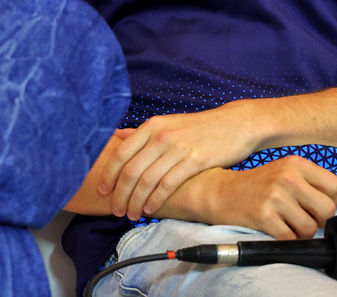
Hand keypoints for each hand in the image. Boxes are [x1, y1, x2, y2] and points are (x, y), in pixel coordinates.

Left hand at [99, 106, 258, 220]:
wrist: (234, 125)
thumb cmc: (198, 127)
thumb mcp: (167, 123)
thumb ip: (142, 132)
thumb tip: (117, 136)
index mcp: (152, 126)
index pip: (121, 153)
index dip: (108, 174)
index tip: (102, 190)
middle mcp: (162, 135)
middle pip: (131, 170)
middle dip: (120, 194)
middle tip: (115, 209)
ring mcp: (178, 148)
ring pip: (148, 180)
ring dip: (136, 201)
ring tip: (131, 214)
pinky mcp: (195, 160)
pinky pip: (168, 184)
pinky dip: (156, 200)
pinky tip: (150, 210)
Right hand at [167, 158, 336, 239]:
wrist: (220, 192)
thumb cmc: (256, 186)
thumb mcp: (284, 172)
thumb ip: (309, 182)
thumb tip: (334, 205)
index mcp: (296, 163)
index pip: (335, 186)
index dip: (329, 201)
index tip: (314, 205)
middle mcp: (287, 177)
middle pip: (328, 210)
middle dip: (318, 220)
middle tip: (301, 218)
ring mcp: (274, 196)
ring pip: (310, 228)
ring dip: (300, 233)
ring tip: (285, 223)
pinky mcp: (263, 215)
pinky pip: (290, 238)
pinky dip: (285, 239)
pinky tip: (274, 229)